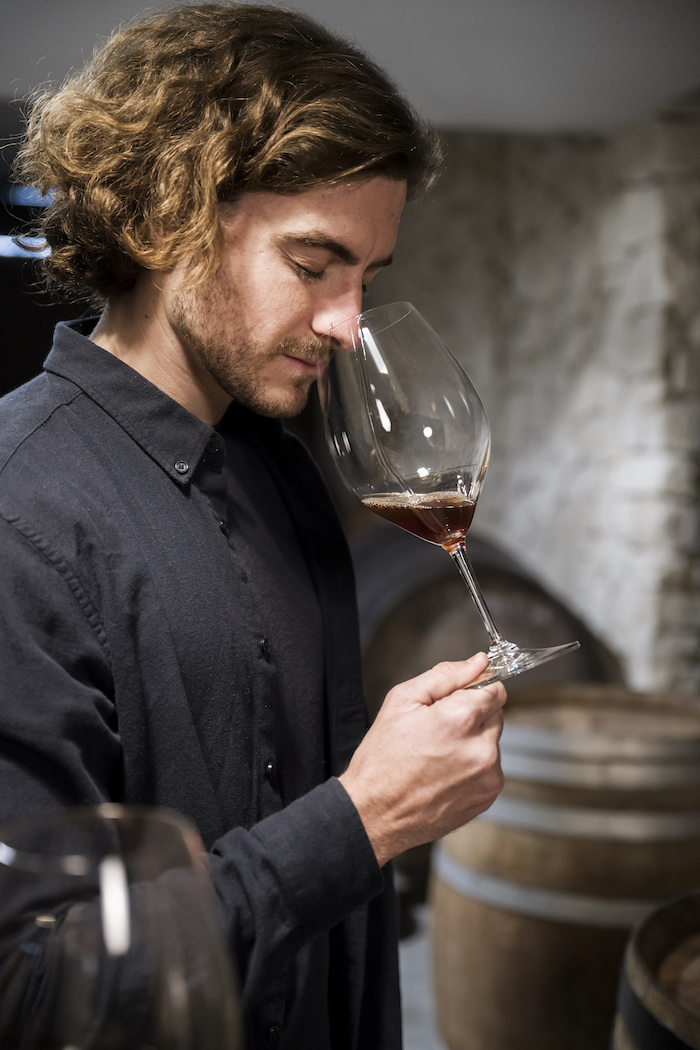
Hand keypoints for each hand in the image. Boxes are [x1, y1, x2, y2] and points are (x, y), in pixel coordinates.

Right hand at [339, 652, 505, 866]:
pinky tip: (445, 771)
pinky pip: (490, 767)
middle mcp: (480, 748)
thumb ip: (445, 675)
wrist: (375, 813)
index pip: (496, 688)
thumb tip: (477, 662)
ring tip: (438, 753)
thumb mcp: (402, 701)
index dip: (475, 689)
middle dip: (473, 714)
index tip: (459, 697)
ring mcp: (487, 775)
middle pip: (496, 714)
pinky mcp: (488, 796)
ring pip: (493, 741)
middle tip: (438, 728)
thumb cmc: (382, 759)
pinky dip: (473, 765)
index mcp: (461, 719)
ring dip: (474, 740)